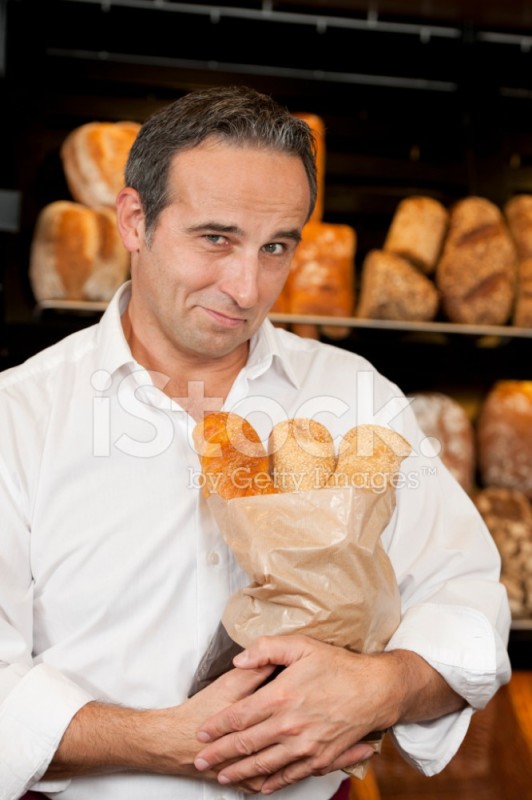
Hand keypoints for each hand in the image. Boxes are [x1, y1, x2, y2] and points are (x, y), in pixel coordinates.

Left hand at [194, 635, 385, 793]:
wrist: (375, 690)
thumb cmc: (339, 665)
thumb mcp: (302, 645)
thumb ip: (267, 649)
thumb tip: (239, 659)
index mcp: (281, 696)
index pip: (239, 717)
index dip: (217, 728)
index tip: (201, 734)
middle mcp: (289, 725)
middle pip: (246, 745)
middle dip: (220, 755)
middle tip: (201, 761)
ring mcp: (305, 745)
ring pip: (264, 764)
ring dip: (240, 772)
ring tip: (222, 777)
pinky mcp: (320, 759)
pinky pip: (290, 776)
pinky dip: (272, 783)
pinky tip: (260, 787)